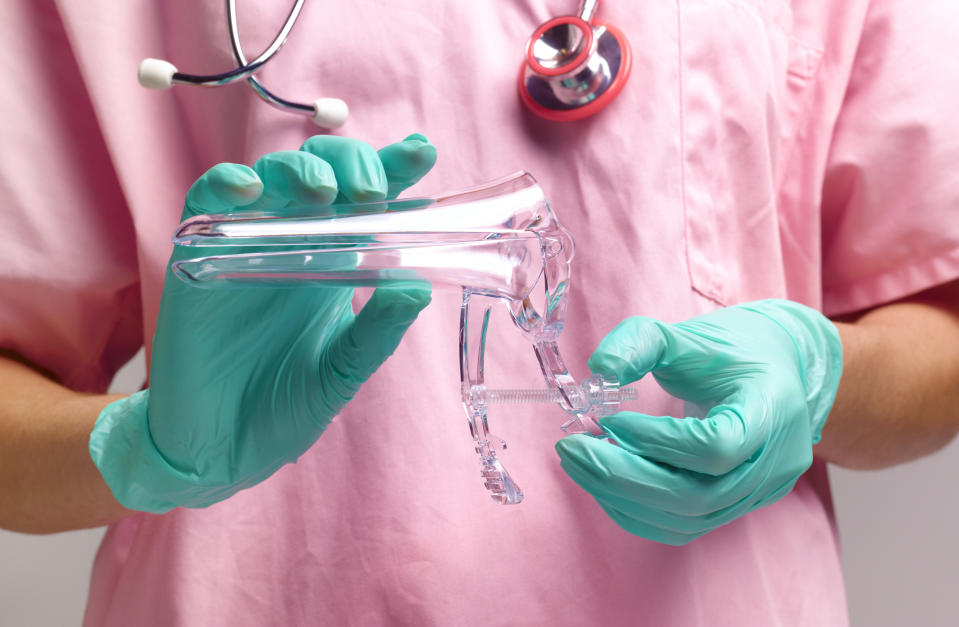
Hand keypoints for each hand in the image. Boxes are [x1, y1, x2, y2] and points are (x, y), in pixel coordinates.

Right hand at [90, 134, 436, 512]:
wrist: (219, 451)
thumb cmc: (283, 408)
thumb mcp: (342, 372)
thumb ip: (378, 332)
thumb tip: (417, 287)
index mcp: (337, 263)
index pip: (368, 202)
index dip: (393, 169)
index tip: (421, 150)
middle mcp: (294, 245)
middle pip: (323, 172)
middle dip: (351, 164)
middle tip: (370, 192)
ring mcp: (245, 246)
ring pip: (269, 177)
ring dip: (298, 171)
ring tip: (322, 191)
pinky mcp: (196, 260)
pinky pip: (203, 205)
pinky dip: (223, 186)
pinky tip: (248, 190)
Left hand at [555, 300, 841, 544]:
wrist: (780, 371)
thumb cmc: (734, 351)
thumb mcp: (689, 334)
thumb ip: (642, 342)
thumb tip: (599, 368)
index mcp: (770, 411)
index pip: (716, 447)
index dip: (656, 440)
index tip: (610, 420)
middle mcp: (773, 464)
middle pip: (697, 497)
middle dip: (623, 476)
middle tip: (571, 448)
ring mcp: (759, 494)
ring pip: (687, 519)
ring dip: (622, 496)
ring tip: (579, 462)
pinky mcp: (737, 508)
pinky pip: (683, 526)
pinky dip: (636, 510)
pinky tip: (603, 482)